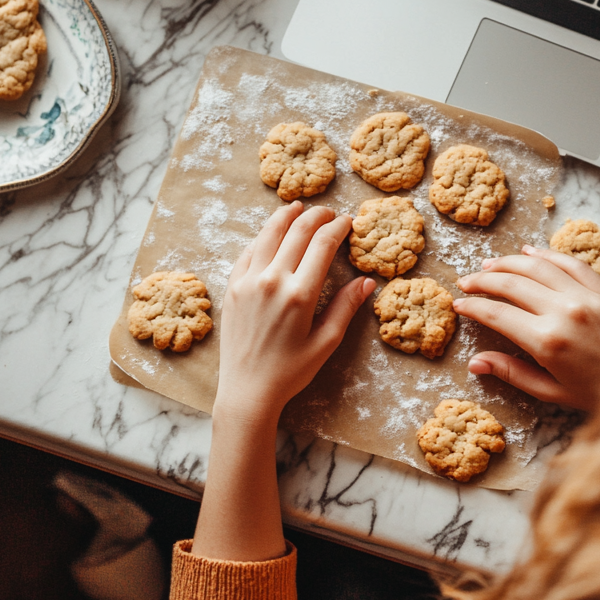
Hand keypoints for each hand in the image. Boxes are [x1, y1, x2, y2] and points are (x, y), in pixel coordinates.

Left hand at [194, 202, 373, 562]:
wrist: (246, 391)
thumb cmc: (290, 372)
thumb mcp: (326, 342)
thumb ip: (346, 307)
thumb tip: (367, 281)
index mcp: (300, 295)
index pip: (322, 244)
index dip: (338, 228)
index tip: (347, 222)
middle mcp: (272, 281)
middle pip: (297, 231)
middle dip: (316, 216)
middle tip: (329, 214)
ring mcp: (248, 281)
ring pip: (269, 233)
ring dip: (287, 216)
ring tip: (299, 208)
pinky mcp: (232, 287)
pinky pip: (249, 250)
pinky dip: (264, 235)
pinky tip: (272, 232)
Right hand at [454, 245, 599, 411]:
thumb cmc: (596, 395)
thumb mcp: (549, 391)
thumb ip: (511, 372)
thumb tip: (475, 362)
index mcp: (547, 341)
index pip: (497, 314)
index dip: (473, 306)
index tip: (459, 304)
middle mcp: (565, 312)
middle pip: (512, 284)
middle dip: (483, 280)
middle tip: (467, 281)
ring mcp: (586, 298)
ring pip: (537, 267)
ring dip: (508, 262)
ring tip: (490, 264)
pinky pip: (571, 264)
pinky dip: (547, 255)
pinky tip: (530, 252)